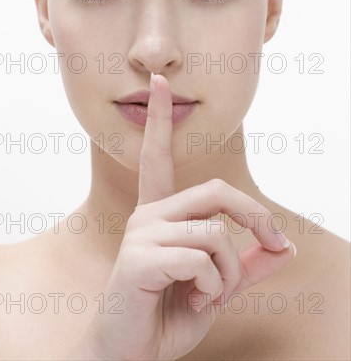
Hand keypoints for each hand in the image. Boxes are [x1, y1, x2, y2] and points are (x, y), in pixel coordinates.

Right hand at [78, 73, 295, 360]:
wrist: (130, 357)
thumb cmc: (166, 317)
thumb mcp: (218, 287)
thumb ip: (248, 264)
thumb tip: (285, 245)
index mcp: (160, 215)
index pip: (158, 156)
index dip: (161, 118)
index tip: (158, 83)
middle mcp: (148, 215)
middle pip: (217, 191)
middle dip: (256, 217)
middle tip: (277, 245)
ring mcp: (142, 234)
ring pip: (216, 233)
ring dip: (230, 274)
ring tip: (209, 296)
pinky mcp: (140, 258)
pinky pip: (203, 260)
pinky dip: (215, 289)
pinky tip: (194, 302)